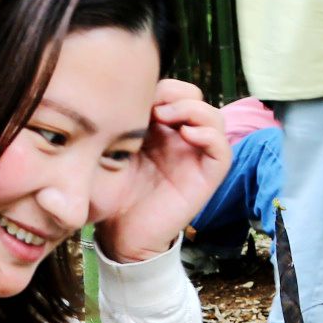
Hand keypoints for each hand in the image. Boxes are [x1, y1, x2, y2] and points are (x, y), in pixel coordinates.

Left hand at [93, 79, 230, 263]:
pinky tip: (186, 135)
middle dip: (175, 92)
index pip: (170, 90)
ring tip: (166, 116)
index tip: (132, 95)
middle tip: (151, 104)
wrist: (120, 237)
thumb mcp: (103, 152)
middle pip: (193, 96)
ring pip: (213, 116)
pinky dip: (209, 135)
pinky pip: (222, 149)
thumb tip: (100, 91)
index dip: (157, 86)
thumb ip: (109, 124)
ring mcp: (195, 157)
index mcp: (157, 129)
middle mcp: (179, 139)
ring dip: (192, 108)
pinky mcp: (206, 177)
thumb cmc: (108, 196)